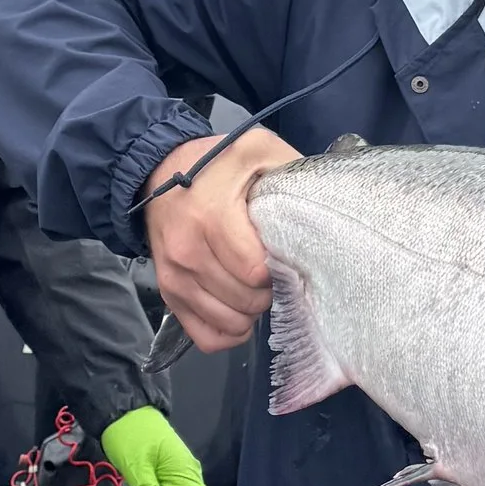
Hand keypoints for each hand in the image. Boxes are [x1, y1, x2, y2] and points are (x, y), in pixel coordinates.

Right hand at [144, 128, 299, 351]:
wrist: (158, 171)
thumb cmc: (214, 162)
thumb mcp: (257, 148)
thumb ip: (292, 171)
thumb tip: (326, 203)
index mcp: (212, 217)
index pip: (257, 273)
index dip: (279, 270)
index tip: (283, 254)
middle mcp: (187, 252)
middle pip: (246, 301)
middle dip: (268, 291)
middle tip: (271, 269)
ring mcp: (174, 277)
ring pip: (229, 323)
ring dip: (250, 312)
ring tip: (254, 286)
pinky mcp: (168, 293)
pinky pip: (205, 337)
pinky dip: (227, 331)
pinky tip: (237, 310)